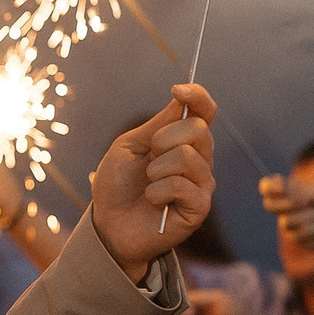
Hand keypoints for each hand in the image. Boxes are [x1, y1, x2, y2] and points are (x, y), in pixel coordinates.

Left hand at [90, 83, 216, 275]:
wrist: (109, 224)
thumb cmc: (117, 186)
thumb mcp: (129, 147)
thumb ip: (156, 125)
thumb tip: (182, 98)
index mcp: (182, 141)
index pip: (204, 112)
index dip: (198, 96)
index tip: (178, 90)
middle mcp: (199, 159)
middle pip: (197, 129)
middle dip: (162, 140)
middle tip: (147, 160)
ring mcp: (202, 183)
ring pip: (187, 156)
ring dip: (156, 170)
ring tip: (148, 185)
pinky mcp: (200, 207)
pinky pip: (182, 185)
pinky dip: (158, 191)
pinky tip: (153, 201)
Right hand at [262, 173, 313, 255]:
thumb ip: (294, 190)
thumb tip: (272, 182)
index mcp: (291, 191)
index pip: (267, 187)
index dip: (270, 187)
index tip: (282, 188)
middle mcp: (287, 207)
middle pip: (269, 205)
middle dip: (288, 203)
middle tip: (307, 202)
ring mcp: (290, 223)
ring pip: (287, 221)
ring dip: (310, 217)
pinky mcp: (296, 238)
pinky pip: (298, 233)